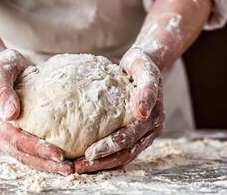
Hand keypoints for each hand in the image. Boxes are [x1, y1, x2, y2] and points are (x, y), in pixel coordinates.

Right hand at [0, 49, 72, 175]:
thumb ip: (3, 91)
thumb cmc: (1, 66)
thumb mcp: (1, 72)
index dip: (37, 148)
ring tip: (68, 169)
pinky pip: (29, 149)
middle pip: (22, 153)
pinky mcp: (14, 133)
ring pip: (26, 156)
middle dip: (46, 163)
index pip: (16, 139)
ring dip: (46, 164)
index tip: (59, 154)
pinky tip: (60, 159)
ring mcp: (5, 135)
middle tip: (69, 169)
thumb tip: (10, 114)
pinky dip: (44, 156)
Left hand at [74, 48, 164, 173]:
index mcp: (154, 118)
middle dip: (102, 161)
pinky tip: (88, 159)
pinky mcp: (134, 133)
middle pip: (126, 152)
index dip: (110, 146)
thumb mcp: (145, 70)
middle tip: (79, 167)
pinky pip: (121, 150)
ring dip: (102, 164)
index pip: (130, 138)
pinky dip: (106, 157)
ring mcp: (143, 134)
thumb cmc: (141, 65)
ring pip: (123, 155)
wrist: (143, 65)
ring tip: (79, 167)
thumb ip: (147, 90)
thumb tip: (141, 113)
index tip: (90, 153)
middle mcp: (150, 130)